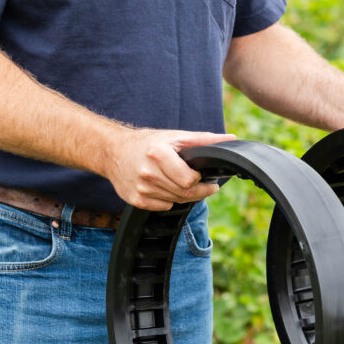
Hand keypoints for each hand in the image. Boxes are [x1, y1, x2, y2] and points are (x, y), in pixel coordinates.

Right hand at [106, 128, 235, 209]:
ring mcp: (141, 189)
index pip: (189, 180)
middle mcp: (148, 173)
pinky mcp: (135, 201)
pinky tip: (165, 187)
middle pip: (185, 193)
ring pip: (176, 201)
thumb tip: (230, 140)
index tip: (202, 175)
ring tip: (180, 182)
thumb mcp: (175, 136)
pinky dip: (169, 199)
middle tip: (203, 183)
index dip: (200, 180)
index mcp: (158, 155)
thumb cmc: (147, 143)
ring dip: (184, 194)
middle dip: (198, 190)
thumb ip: (204, 140)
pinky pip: (163, 207)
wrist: (113, 152)